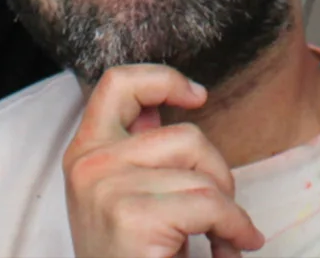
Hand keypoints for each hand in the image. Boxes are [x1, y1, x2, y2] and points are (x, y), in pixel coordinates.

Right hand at [62, 64, 266, 257]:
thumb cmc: (131, 256)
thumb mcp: (124, 196)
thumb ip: (140, 150)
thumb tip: (171, 104)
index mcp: (84, 153)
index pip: (117, 84)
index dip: (162, 79)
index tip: (197, 95)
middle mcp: (90, 164)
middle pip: (186, 137)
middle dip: (219, 175)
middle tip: (221, 213)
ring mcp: (108, 188)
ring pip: (203, 176)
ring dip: (228, 209)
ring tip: (223, 238)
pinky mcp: (133, 216)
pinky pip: (211, 206)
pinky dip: (235, 228)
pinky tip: (232, 248)